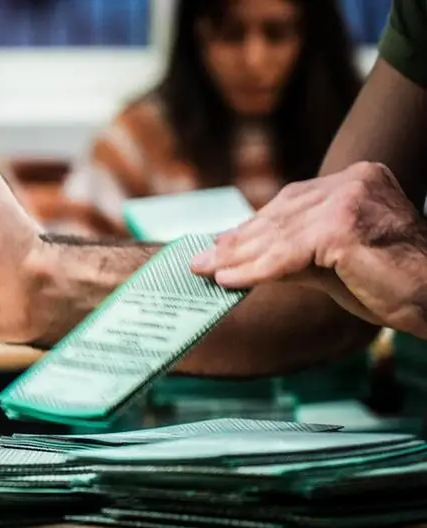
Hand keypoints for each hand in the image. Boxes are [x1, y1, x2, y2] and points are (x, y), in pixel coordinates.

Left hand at [191, 162, 426, 334]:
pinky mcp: (344, 226)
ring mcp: (350, 198)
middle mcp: (353, 180)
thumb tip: (238, 258)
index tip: (216, 247)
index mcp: (355, 180)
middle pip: (280, 216)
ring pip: (280, 234)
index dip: (249, 228)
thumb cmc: (391, 285)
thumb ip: (291, 253)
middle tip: (199, 261)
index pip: (289, 205)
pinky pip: (288, 253)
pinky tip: (229, 280)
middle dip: (237, 242)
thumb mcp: (330, 262)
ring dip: (238, 258)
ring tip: (207, 273)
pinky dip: (256, 270)